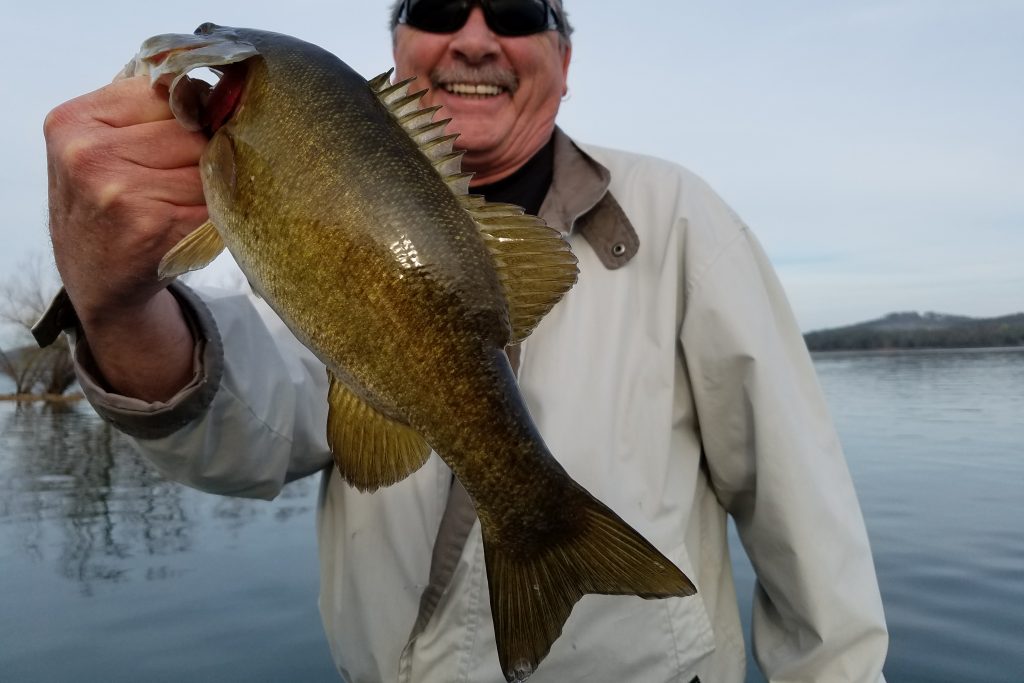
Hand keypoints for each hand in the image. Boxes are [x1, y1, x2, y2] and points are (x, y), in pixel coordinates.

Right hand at [44, 76, 207, 399]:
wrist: (95, 276)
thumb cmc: (107, 202)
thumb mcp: (103, 144)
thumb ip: (148, 110)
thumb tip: (219, 87)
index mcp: (75, 121)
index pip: (166, 91)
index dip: (191, 112)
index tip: (190, 132)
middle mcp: (91, 155)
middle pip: (192, 130)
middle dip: (203, 149)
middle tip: (183, 177)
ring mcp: (121, 192)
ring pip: (207, 165)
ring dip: (213, 182)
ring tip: (183, 200)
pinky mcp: (154, 226)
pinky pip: (214, 201)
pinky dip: (218, 209)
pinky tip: (192, 220)